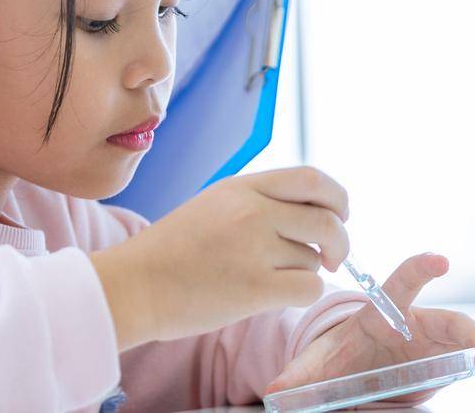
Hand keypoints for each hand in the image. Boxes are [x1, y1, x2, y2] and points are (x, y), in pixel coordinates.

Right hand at [90, 166, 349, 348]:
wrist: (133, 286)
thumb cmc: (171, 252)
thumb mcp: (214, 205)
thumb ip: (259, 202)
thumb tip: (311, 214)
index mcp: (243, 187)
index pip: (312, 179)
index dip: (337, 197)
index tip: (341, 214)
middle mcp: (253, 212)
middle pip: (327, 220)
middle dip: (341, 240)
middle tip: (333, 256)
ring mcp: (254, 249)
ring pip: (313, 259)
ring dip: (305, 271)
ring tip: (272, 279)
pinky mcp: (254, 288)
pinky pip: (308, 288)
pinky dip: (305, 295)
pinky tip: (282, 297)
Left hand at [266, 253, 474, 398]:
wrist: (355, 364)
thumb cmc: (336, 358)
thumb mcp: (317, 368)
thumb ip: (300, 378)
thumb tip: (276, 393)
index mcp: (383, 314)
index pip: (400, 285)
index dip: (418, 269)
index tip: (440, 259)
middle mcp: (417, 321)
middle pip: (448, 319)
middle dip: (468, 332)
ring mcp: (439, 340)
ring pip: (472, 336)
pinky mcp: (453, 362)